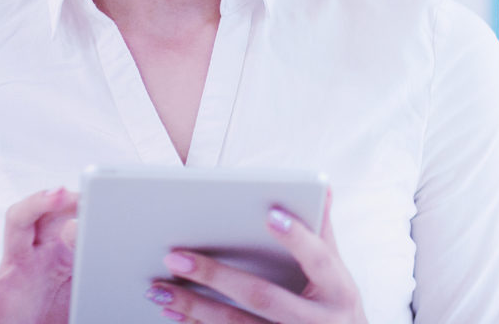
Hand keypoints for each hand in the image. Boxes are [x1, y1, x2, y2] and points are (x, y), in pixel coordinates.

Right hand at [0, 187, 81, 323]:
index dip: (77, 204)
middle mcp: (31, 253)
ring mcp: (12, 270)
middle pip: (39, 213)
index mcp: (52, 248)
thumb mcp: (74, 279)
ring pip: (16, 228)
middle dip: (57, 198)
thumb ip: (83, 254)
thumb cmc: (47, 308)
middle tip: (75, 191)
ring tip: (53, 195)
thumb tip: (92, 232)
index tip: (97, 194)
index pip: (61, 215)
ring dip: (33, 208)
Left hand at [143, 190, 366, 323]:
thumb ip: (323, 234)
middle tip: (176, 256)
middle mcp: (316, 321)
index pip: (319, 259)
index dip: (297, 238)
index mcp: (338, 290)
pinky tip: (173, 313)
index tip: (270, 214)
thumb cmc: (336, 307)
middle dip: (216, 276)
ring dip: (194, 307)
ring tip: (159, 288)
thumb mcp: (339, 275)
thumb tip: (321, 188)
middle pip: (263, 297)